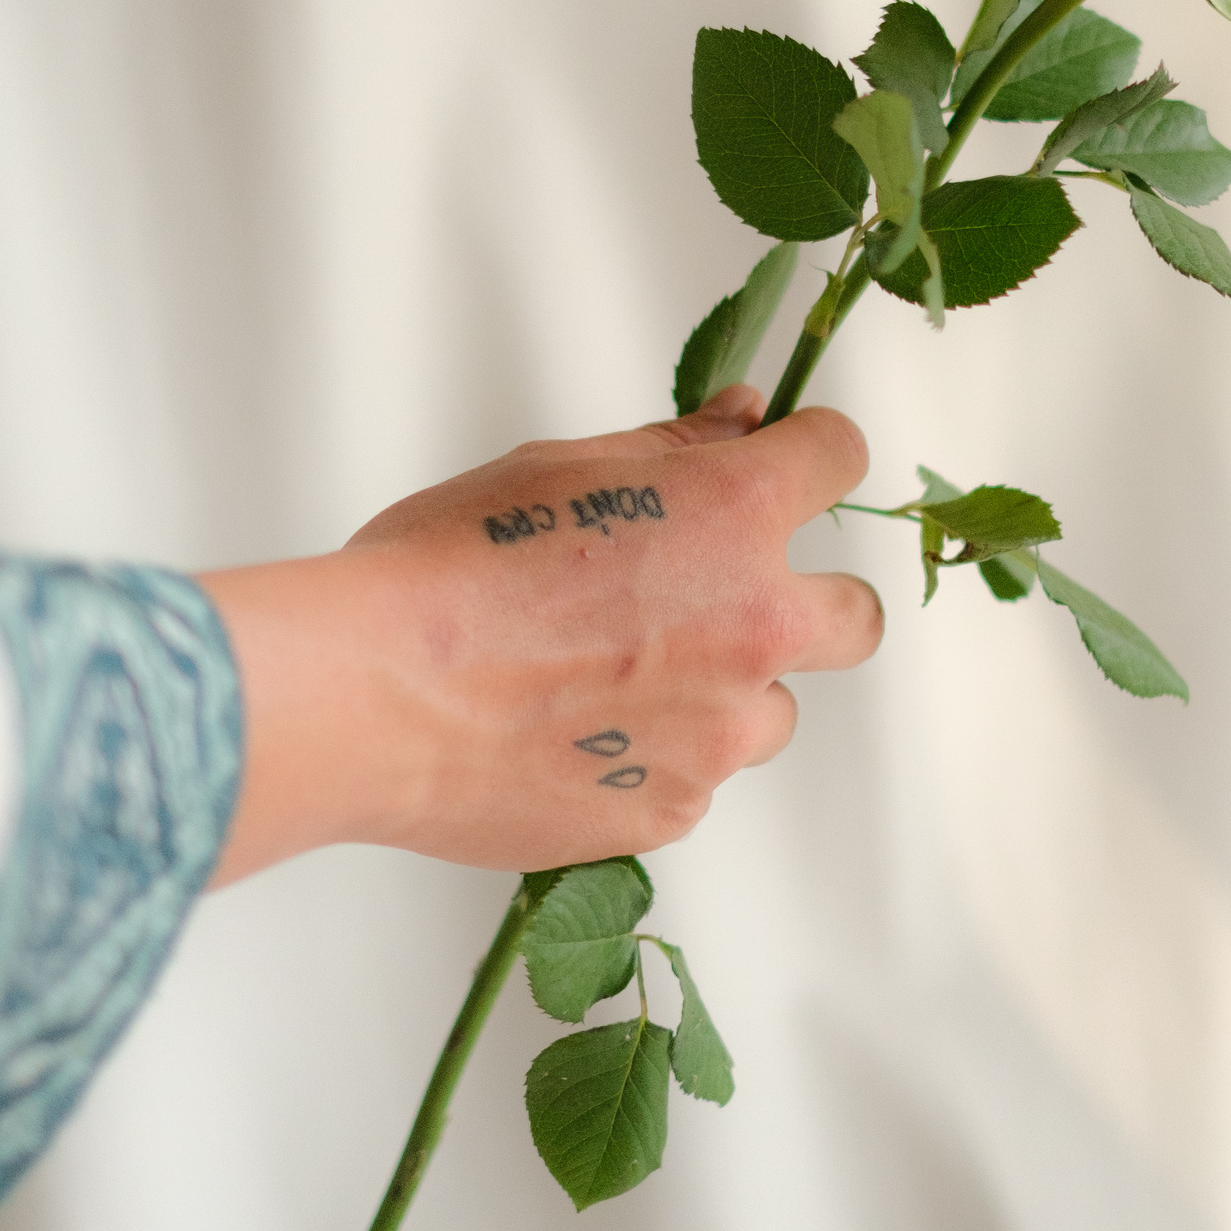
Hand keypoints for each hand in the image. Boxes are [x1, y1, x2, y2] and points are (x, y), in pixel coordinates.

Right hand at [198, 389, 881, 883]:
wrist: (374, 698)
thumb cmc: (445, 572)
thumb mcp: (557, 468)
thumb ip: (672, 449)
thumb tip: (743, 422)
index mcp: (736, 517)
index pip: (837, 459)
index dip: (809, 455)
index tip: (787, 463)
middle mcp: (755, 625)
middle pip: (855, 617)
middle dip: (809, 600)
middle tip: (728, 597)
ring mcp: (720, 732)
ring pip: (771, 711)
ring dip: (723, 693)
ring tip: (613, 682)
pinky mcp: (671, 809)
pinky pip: (694, 781)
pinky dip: (654, 758)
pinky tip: (573, 737)